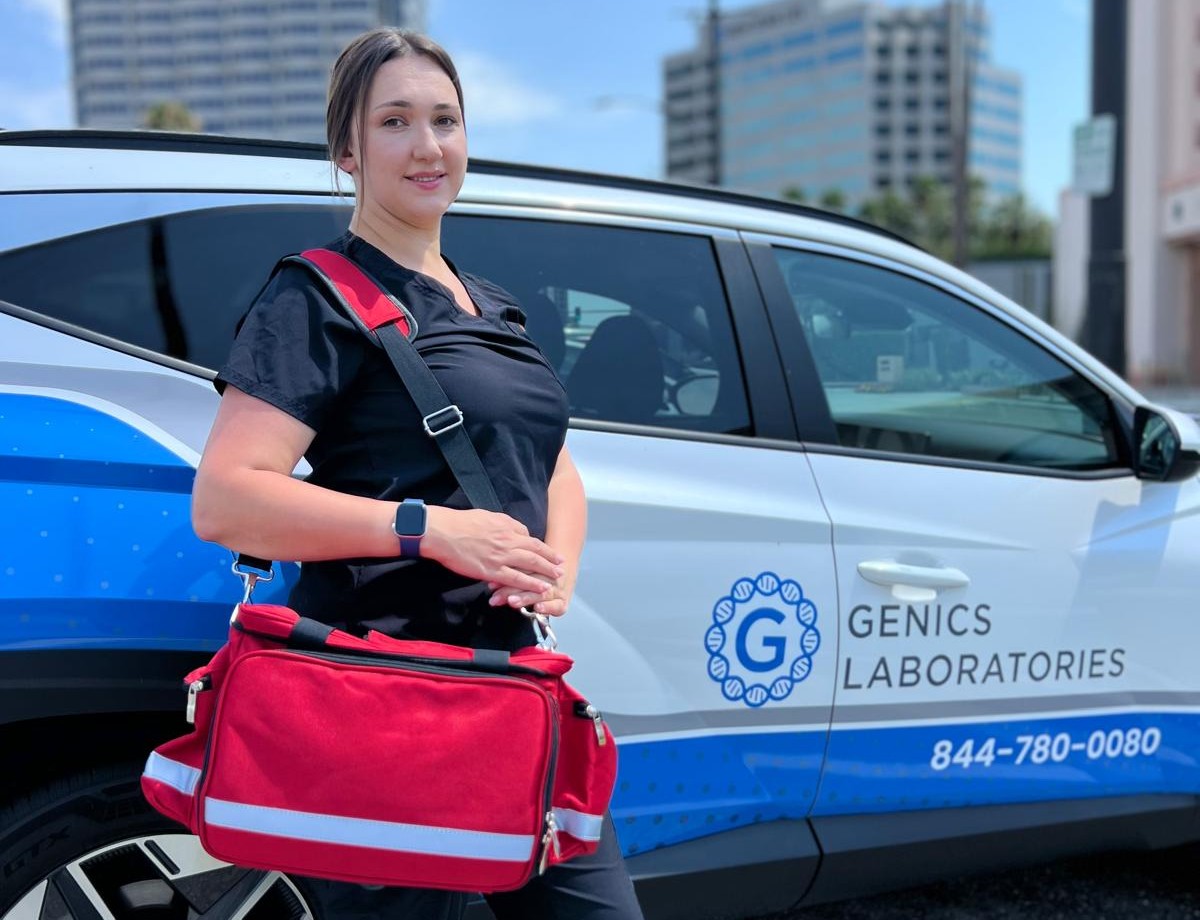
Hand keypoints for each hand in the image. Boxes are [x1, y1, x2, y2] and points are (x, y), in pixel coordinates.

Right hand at [420, 507, 563, 594]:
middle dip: (551, 559)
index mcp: (506, 527)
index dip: (541, 547)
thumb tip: (515, 530)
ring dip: (547, 571)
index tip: (549, 553)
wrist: (443, 532)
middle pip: (536, 551)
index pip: (529, 538)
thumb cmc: (461, 522)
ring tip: (558, 577)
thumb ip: (503, 524)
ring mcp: (501, 556)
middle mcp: (508, 541)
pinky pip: (516, 579)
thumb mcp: (487, 516)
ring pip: (531, 564)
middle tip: (562, 565)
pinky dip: (531, 584)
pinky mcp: (492, 571)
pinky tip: (541, 588)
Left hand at [488, 570, 573, 617]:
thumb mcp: (527, 567)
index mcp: (540, 563)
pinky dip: (548, 607)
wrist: (563, 573)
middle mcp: (549, 576)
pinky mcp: (563, 603)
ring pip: (541, 592)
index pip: (522, 568)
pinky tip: (538, 608)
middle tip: (497, 597)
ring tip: (512, 602)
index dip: (505, 577)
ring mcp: (557, 589)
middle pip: (531, 580)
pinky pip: (557, 606)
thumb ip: (512, 570)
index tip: (492, 584)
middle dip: (511, 590)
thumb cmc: (539, 573)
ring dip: (526, 597)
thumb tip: (490, 580)